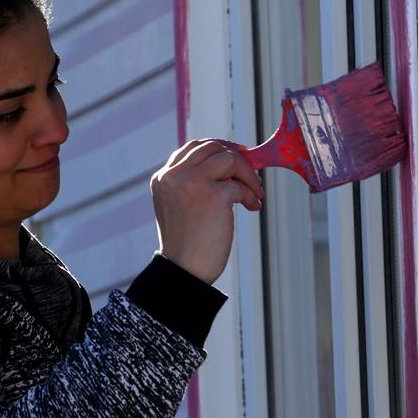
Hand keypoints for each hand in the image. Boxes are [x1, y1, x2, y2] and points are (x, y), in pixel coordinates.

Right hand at [150, 139, 264, 284]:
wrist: (184, 270)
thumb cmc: (186, 243)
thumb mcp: (180, 205)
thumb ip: (193, 182)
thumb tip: (229, 164)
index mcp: (163, 178)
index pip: (192, 148)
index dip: (218, 149)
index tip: (235, 157)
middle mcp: (174, 175)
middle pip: (212, 146)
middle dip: (235, 157)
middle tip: (250, 171)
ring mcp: (193, 183)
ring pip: (229, 158)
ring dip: (247, 174)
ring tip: (254, 192)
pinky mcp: (213, 195)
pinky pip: (240, 185)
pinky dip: (251, 194)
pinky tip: (253, 206)